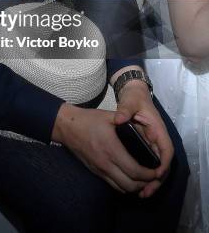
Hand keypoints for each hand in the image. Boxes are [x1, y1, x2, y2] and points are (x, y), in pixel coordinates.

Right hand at [52, 103, 156, 193]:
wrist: (67, 127)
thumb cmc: (89, 120)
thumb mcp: (110, 117)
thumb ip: (126, 122)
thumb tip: (144, 127)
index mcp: (112, 149)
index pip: (135, 171)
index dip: (149, 175)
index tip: (156, 170)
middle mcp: (106, 163)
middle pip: (130, 185)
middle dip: (145, 184)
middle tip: (152, 176)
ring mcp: (100, 170)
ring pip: (122, 188)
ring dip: (135, 187)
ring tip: (143, 178)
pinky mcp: (95, 172)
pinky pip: (113, 185)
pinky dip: (124, 186)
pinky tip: (129, 177)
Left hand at [114, 81, 173, 197]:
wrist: (133, 93)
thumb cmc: (134, 98)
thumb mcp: (130, 101)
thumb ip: (125, 109)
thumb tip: (119, 119)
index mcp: (158, 129)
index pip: (167, 150)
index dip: (163, 164)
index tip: (156, 175)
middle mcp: (157, 139)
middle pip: (163, 163)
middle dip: (156, 180)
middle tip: (145, 192)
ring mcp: (152, 143)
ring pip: (156, 166)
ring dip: (150, 181)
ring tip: (141, 193)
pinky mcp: (145, 146)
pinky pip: (148, 164)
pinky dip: (144, 175)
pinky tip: (136, 184)